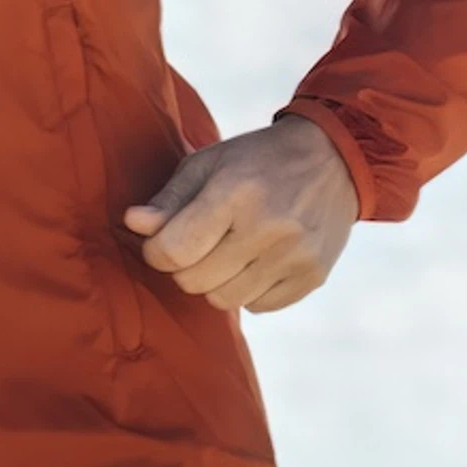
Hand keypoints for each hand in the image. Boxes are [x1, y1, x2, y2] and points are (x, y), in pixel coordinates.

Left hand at [122, 116, 361, 312]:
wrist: (333, 160)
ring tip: (225, 251)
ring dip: (214, 281)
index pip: (174, 251)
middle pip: (195, 281)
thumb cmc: (256, 160)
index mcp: (235, 193)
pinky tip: (254, 260)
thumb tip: (133, 224)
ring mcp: (296, 257)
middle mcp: (269, 229)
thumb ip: (167, 199)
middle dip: (183, 266)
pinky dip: (247, 290)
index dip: (156, 251)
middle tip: (195, 243)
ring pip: (225, 300)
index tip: (161, 239)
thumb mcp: (206, 164)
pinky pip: (259, 306)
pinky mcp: (314, 277)